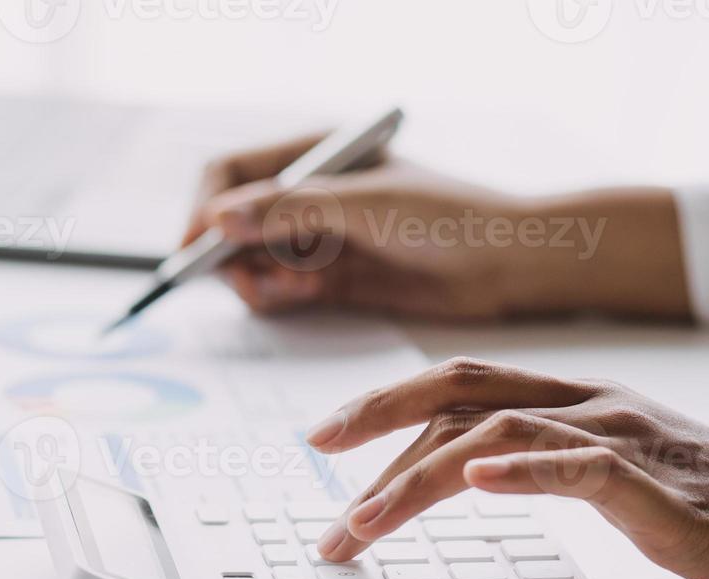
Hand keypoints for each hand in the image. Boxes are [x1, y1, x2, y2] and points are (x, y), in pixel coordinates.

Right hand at [185, 135, 690, 320]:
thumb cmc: (450, 217)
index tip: (198, 248)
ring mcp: (320, 239)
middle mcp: (310, 193)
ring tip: (292, 284)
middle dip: (227, 250)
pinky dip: (278, 295)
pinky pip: (280, 289)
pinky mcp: (333, 280)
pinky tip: (303, 292)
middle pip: (232, 220)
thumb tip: (219, 219)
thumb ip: (291, 210)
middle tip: (244, 276)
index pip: (231, 172)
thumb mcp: (366, 206)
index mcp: (316, 153)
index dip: (205, 207)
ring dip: (255, 276)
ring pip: (251, 260)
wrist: (510, 263)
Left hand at [307, 358, 708, 578]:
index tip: (332, 434)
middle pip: (462, 393)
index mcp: (585, 404)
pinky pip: (580, 469)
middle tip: (314, 455)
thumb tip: (482, 480)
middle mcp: (597, 407)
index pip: (466, 387)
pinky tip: (472, 480)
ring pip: (498, 437)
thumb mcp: (625, 484)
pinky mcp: (662, 489)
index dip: (390, 403)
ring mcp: (629, 442)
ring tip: (358, 522)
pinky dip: (522, 471)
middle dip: (375, 422)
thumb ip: (559, 469)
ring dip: (414, 481)